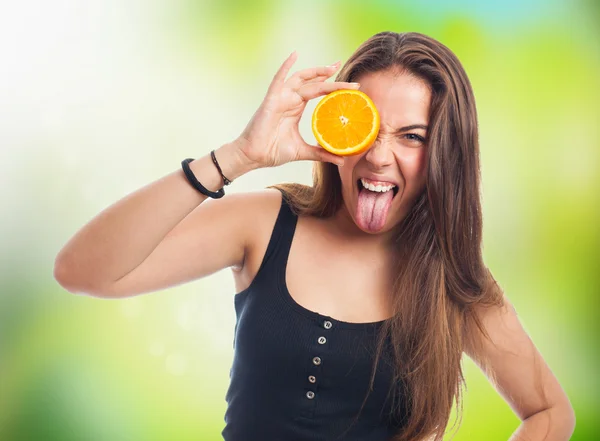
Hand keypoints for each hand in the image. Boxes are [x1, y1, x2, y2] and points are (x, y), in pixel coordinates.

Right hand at [235, 51, 359, 168]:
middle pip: (312, 82)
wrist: (254, 156)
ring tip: (331, 67)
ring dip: (315, 72)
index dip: (332, 85)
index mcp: (296, 108)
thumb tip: (342, 160)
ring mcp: (280, 98)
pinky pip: (278, 80)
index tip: (349, 85)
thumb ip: (321, 153)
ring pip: (300, 79)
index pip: (318, 92)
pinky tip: (294, 55)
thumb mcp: (303, 151)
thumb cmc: (273, 151)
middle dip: (326, 74)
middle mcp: (290, 100)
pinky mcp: (271, 100)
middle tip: (340, 65)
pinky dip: (286, 67)